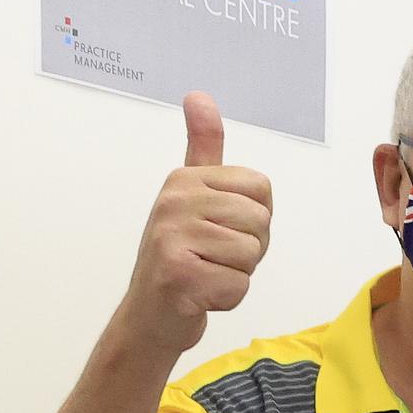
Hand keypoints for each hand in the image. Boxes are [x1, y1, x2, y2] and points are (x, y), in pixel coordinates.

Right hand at [120, 92, 272, 353]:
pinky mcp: (178, 275)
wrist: (150, 317)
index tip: (221, 230)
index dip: (254, 218)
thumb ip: (203, 147)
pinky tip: (199, 295)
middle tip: (213, 257)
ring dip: (237, 273)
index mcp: (184, 179)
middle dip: (249, 248)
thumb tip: (198, 95)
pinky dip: (226, 299)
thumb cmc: (181, 256)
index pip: (262, 189)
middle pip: (261, 221)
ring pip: (252, 253)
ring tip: (206, 273)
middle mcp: (174, 201)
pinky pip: (239, 285)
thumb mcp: (192, 196)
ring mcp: (172, 237)